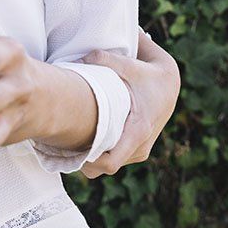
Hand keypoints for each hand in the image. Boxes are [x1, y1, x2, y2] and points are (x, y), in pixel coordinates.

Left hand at [78, 30, 179, 177]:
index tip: (65, 149)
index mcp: (137, 131)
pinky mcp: (135, 150)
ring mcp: (138, 152)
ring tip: (67, 138)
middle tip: (58, 142)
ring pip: (104, 166)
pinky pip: (111, 160)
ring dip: (88, 157)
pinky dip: (97, 154)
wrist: (169, 85)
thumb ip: (103, 60)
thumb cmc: (148, 75)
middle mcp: (139, 148)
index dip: (86, 162)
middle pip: (101, 168)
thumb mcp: (129, 64)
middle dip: (80, 159)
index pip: (109, 163)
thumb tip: (78, 59)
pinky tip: (81, 137)